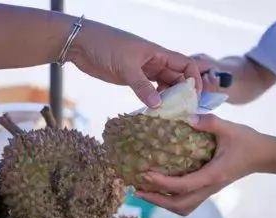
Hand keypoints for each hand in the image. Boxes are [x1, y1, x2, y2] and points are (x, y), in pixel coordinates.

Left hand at [69, 20, 201, 108]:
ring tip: (166, 116)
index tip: (193, 97)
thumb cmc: (106, 47)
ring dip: (167, 99)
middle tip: (180, 113)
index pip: (186, 64)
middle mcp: (154, 62)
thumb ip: (142, 86)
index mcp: (158, 53)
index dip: (194, 80)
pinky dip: (153, 101)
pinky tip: (152, 112)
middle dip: (181, 94)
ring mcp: (143, 71)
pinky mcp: (132, 79)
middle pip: (176, 78)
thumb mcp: (125, 67)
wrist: (82, 45)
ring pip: (163, 86)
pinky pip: (149, 91)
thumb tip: (158, 105)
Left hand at [134, 115, 275, 215]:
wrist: (264, 156)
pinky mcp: (209, 189)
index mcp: (213, 175)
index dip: (162, 183)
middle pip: (179, 205)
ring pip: (183, 207)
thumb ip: (209, 122)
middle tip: (137, 190)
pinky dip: (171, 200)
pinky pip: (187, 202)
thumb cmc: (247, 141)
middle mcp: (209, 187)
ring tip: (145, 192)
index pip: (183, 186)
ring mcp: (209, 190)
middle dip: (157, 200)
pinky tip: (160, 189)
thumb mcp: (230, 128)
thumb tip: (187, 117)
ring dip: (163, 203)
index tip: (145, 175)